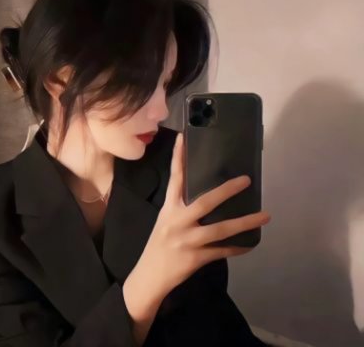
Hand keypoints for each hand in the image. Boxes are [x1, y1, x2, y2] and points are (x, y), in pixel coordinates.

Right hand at [130, 132, 270, 300]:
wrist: (149, 276)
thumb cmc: (158, 244)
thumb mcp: (166, 221)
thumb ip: (182, 209)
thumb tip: (208, 198)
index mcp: (169, 209)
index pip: (175, 179)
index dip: (178, 157)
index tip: (183, 137)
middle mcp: (177, 221)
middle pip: (205, 202)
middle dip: (227, 190)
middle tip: (246, 180)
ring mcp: (187, 241)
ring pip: (220, 229)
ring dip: (244, 222)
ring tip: (265, 216)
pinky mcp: (196, 258)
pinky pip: (222, 251)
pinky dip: (238, 248)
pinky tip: (250, 244)